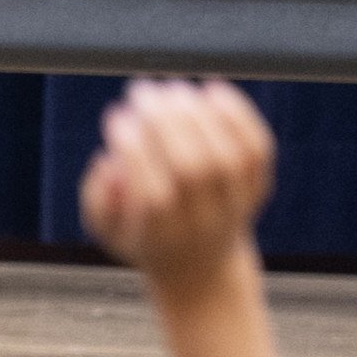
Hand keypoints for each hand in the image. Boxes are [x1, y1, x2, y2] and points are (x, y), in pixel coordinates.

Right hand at [80, 80, 273, 304]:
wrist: (200, 268)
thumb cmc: (143, 236)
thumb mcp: (107, 231)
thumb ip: (98, 199)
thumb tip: (109, 162)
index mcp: (161, 239)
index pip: (152, 194)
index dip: (134, 151)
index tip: (115, 115)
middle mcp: (204, 226)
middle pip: (193, 170)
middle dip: (165, 123)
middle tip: (140, 90)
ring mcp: (236, 207)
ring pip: (227, 157)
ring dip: (199, 114)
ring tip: (171, 87)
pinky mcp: (259, 189)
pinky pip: (256, 150)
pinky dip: (239, 116)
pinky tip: (212, 90)